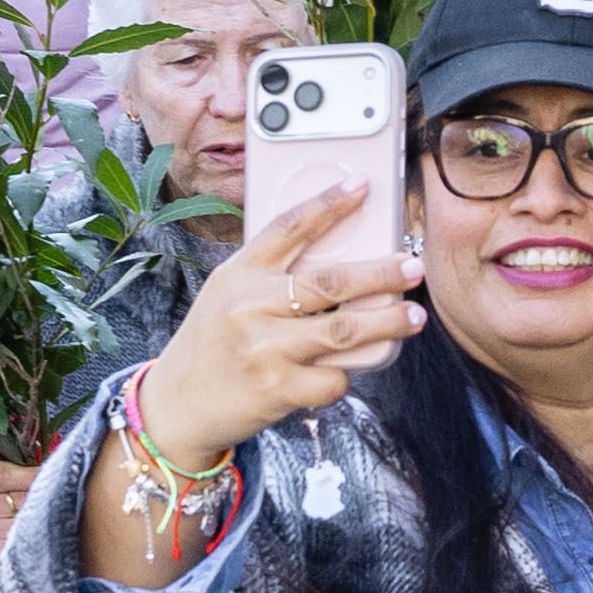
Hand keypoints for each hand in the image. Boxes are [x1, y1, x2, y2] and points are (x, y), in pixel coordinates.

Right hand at [148, 176, 421, 455]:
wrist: (177, 406)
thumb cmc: (213, 343)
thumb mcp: (228, 295)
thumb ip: (271, 276)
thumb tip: (341, 257)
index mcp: (239, 273)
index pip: (289, 227)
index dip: (329, 203)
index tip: (363, 186)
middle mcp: (250, 306)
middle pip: (330, 281)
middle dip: (381, 273)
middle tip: (413, 268)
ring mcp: (264, 349)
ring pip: (343, 330)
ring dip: (387, 322)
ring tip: (414, 317)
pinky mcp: (276, 390)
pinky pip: (332, 379)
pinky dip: (347, 376)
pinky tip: (348, 371)